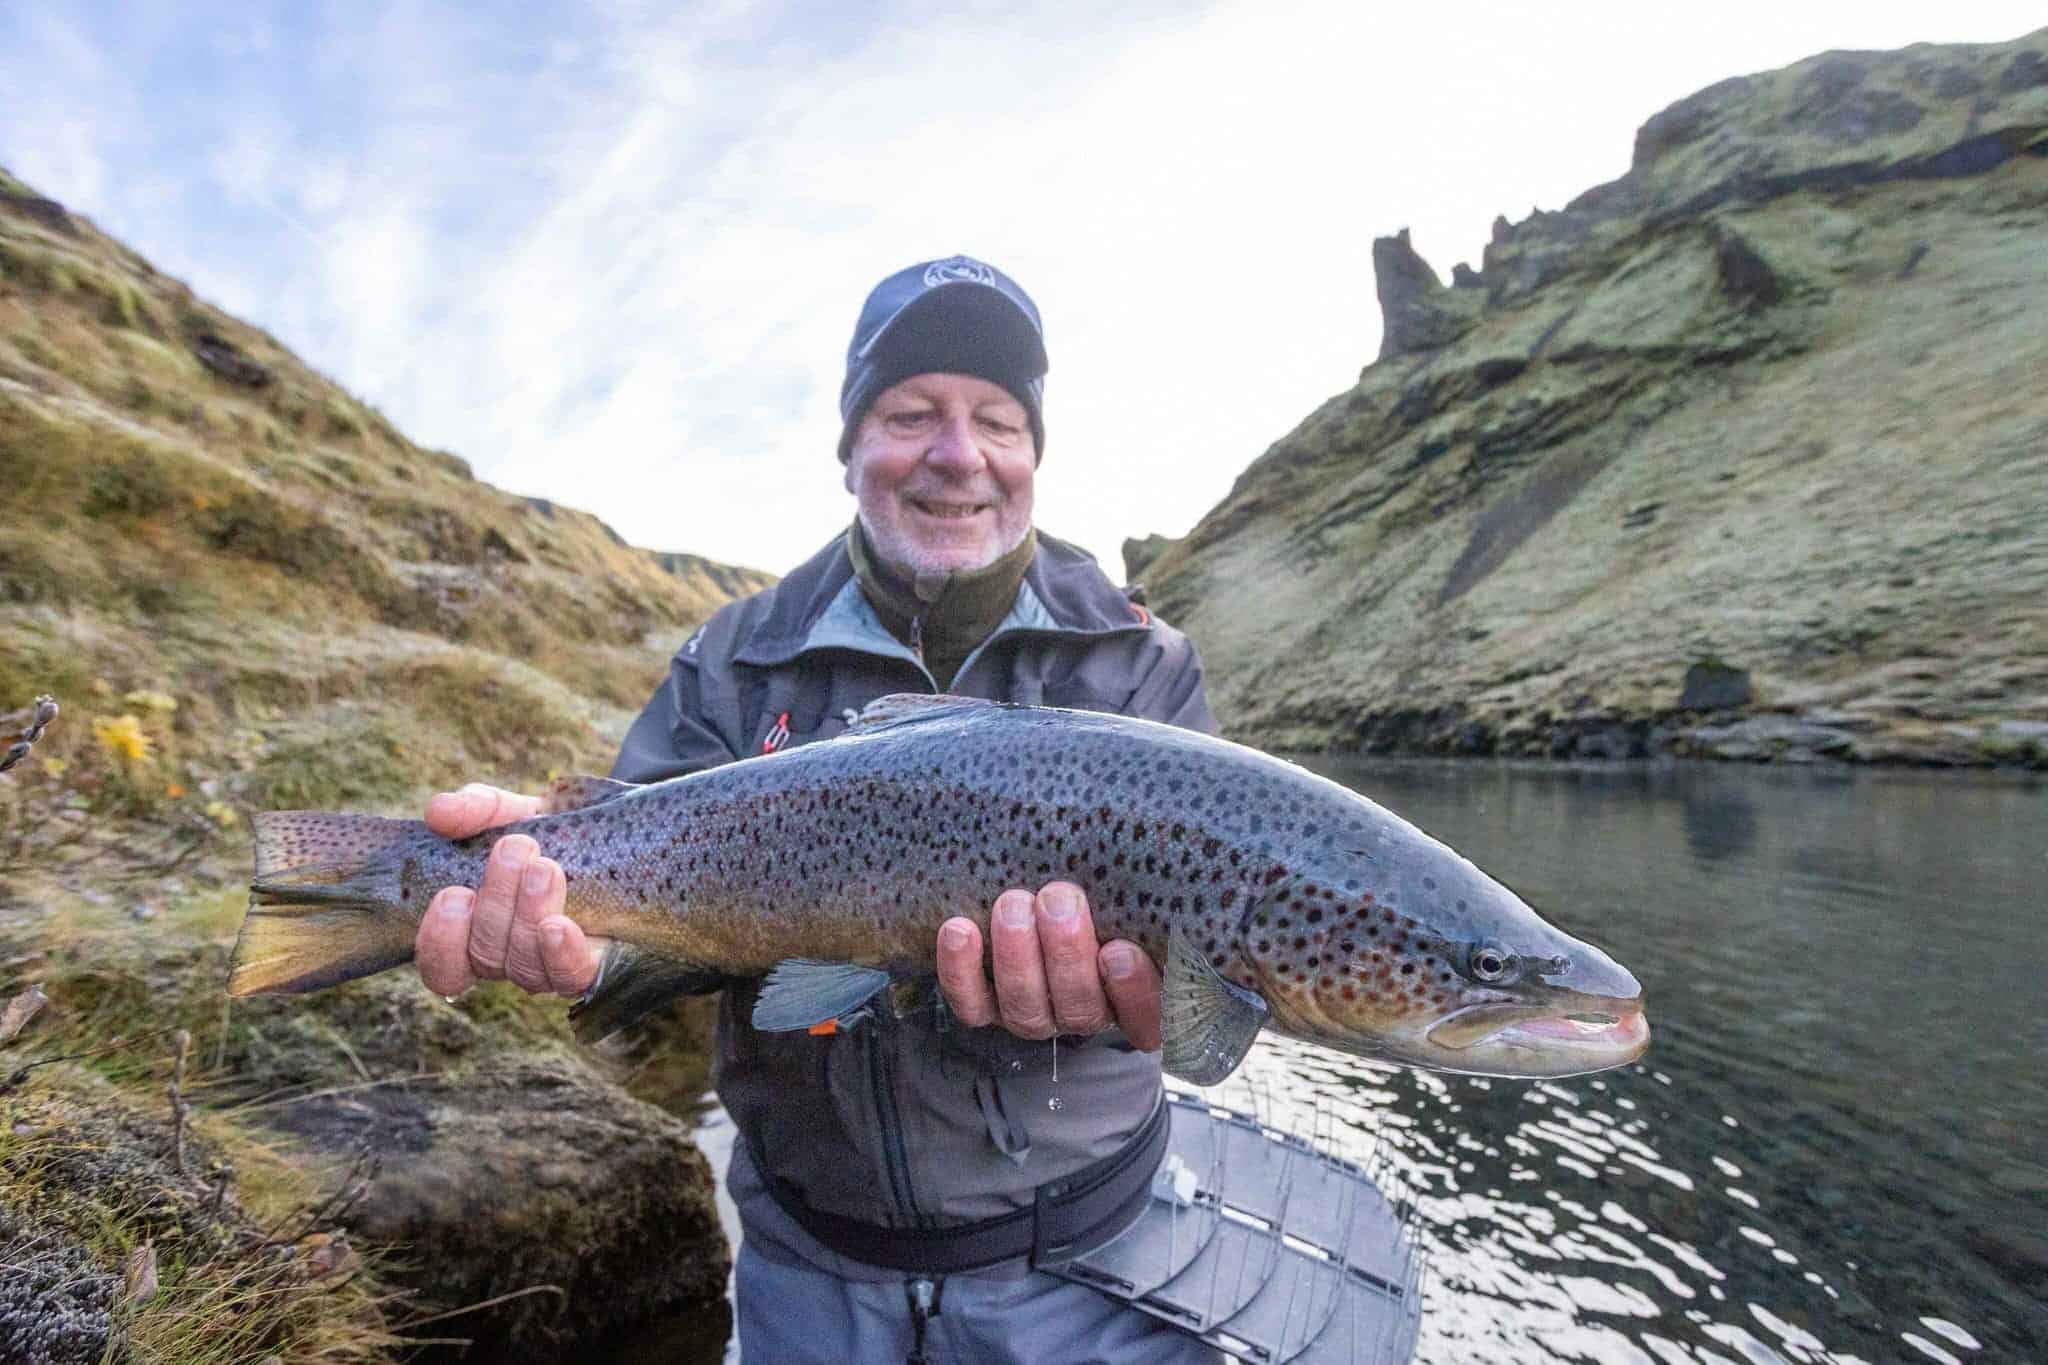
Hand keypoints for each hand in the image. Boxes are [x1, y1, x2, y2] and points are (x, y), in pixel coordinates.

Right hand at [413, 783, 604, 999]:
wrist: (614, 835)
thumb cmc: (546, 831)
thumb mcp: (509, 813)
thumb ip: (473, 809)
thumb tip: (440, 812)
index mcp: (475, 932)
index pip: (443, 966)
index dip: (441, 940)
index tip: (454, 893)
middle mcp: (508, 959)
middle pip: (485, 956)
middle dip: (496, 902)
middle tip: (515, 847)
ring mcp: (549, 966)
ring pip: (524, 967)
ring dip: (528, 914)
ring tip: (544, 868)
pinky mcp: (592, 964)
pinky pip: (571, 975)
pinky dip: (561, 953)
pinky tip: (559, 926)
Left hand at [934, 882, 1162, 1050]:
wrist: (1042, 896)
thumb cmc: (1108, 889)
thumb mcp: (1139, 891)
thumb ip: (1155, 882)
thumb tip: (1195, 830)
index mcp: (1136, 996)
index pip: (1148, 1018)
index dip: (1135, 993)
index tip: (1121, 950)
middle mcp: (1085, 1010)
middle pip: (1080, 1006)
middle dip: (1066, 953)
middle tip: (1058, 899)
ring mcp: (1035, 1012)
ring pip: (1025, 1006)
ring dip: (1016, 956)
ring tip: (1013, 905)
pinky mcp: (987, 1006)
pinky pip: (971, 1002)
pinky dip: (961, 969)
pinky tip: (959, 929)